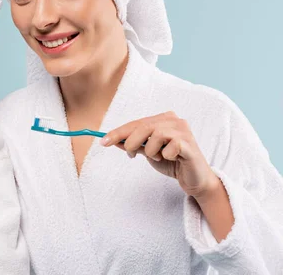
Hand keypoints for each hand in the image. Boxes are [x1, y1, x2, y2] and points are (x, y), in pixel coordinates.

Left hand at [100, 111, 219, 198]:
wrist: (194, 179)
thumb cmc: (171, 162)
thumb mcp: (148, 152)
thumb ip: (134, 144)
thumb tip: (113, 140)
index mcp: (163, 119)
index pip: (136, 123)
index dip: (118, 132)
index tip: (103, 141)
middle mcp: (174, 120)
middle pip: (143, 126)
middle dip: (131, 142)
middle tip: (131, 155)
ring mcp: (183, 130)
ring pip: (155, 135)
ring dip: (150, 151)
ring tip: (158, 157)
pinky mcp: (189, 143)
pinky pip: (168, 147)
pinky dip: (165, 156)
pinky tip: (173, 159)